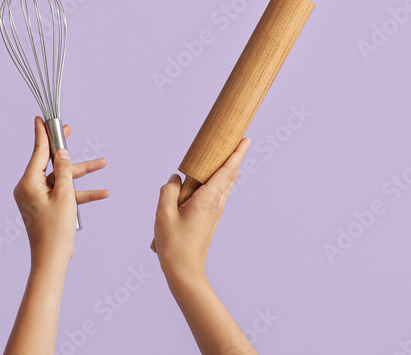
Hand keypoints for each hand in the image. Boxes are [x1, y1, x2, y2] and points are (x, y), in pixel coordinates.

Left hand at [13, 116, 108, 262]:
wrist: (52, 260)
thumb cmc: (55, 231)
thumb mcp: (65, 196)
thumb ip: (64, 172)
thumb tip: (61, 153)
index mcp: (29, 182)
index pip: (38, 152)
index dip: (42, 134)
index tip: (40, 118)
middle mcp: (30, 188)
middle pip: (51, 163)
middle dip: (67, 152)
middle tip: (68, 130)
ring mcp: (38, 198)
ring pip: (62, 179)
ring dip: (82, 174)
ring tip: (103, 163)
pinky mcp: (46, 207)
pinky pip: (63, 194)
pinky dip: (80, 193)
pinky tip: (102, 192)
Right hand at [154, 137, 249, 281]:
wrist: (184, 272)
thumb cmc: (174, 244)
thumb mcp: (164, 214)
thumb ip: (168, 190)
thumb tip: (176, 178)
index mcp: (207, 200)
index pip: (226, 171)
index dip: (237, 154)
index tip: (246, 139)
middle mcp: (215, 204)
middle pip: (229, 176)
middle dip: (235, 157)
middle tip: (238, 140)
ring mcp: (214, 213)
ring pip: (224, 185)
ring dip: (226, 169)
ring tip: (223, 155)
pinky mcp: (209, 219)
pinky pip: (216, 194)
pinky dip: (217, 181)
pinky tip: (207, 179)